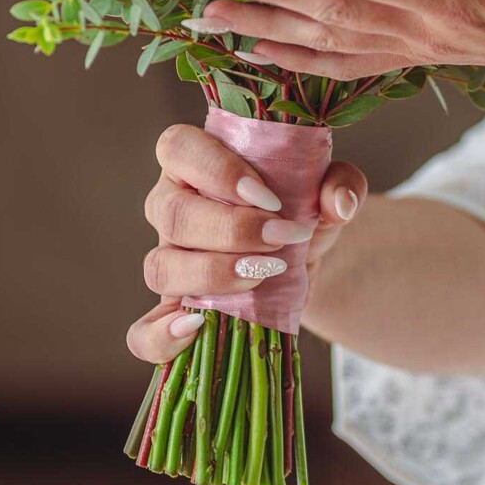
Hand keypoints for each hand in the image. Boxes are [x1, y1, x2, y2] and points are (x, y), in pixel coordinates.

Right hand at [127, 124, 367, 364]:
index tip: (270, 197)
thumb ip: (341, 183)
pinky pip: (143, 331)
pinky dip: (159, 336)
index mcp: (194, 163)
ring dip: (213, 275)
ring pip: (160, 267)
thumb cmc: (302, 210)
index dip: (217, 171)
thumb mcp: (327, 191)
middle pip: (171, 213)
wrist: (304, 259)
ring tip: (264, 276)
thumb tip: (340, 202)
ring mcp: (168, 260)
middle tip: (282, 240)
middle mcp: (170, 207)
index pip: (178, 149)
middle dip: (231, 230)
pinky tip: (195, 330)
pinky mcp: (173, 309)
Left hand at [182, 0, 484, 110]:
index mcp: (446, 3)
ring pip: (327, 41)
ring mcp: (415, 49)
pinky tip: (264, 56)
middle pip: (329, 12)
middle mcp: (419, 32)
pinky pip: (346, 64)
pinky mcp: (418, 55)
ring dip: (267, 29)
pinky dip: (300, 61)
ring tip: (210, 18)